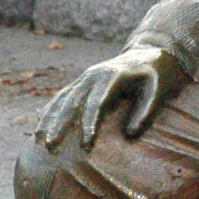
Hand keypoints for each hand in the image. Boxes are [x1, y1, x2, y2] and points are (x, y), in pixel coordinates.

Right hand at [37, 46, 189, 148]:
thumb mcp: (159, 90)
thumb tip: (130, 134)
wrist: (150, 53)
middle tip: (50, 146)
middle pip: (73, 101)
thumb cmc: (157, 75)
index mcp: (112, 76)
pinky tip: (41, 125)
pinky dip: (51, 110)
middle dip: (60, 124)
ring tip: (39, 140)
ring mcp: (86, 77)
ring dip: (50, 119)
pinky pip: (63, 96)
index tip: (85, 144)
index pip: (97, 103)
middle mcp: (94, 75)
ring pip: (63, 98)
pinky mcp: (83, 82)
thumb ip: (147, 111)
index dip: (89, 123)